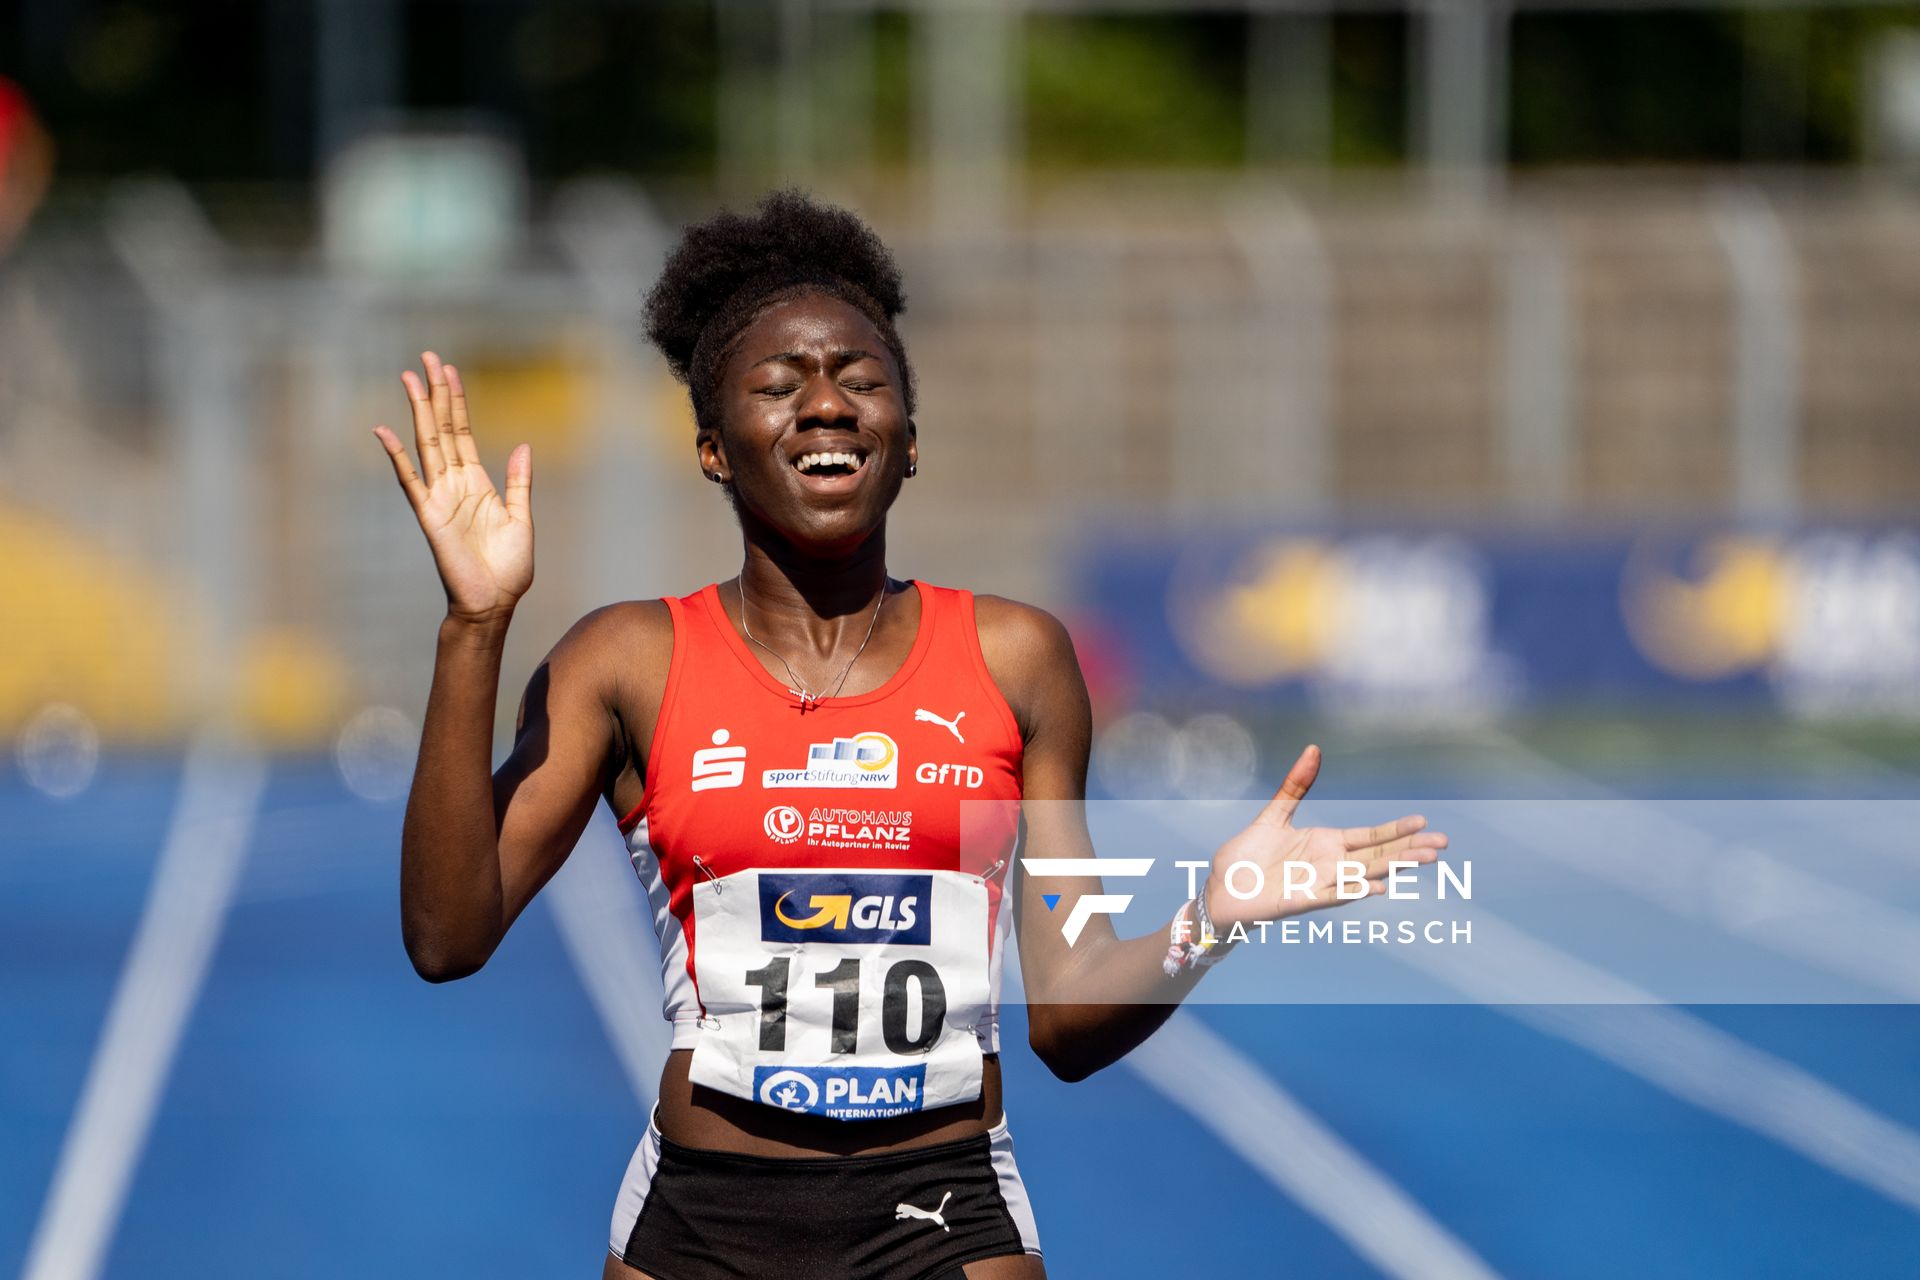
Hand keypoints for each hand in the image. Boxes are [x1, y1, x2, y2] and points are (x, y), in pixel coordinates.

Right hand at [373, 352, 532, 625]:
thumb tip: (522, 445)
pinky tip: (384, 431)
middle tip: (428, 358)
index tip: (450, 371)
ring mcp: (439, 497)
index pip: (462, 432)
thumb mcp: (521, 518)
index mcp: (477, 484)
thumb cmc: (508, 569)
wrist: (493, 603)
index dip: (456, 401)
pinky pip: (410, 480)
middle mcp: (454, 484)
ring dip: (418, 411)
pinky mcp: (429, 514)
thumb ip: (518, 482)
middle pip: (441, 428)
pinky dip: (397, 456)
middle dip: (435, 393)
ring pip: (426, 444)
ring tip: (409, 377)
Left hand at [1205, 745, 1446, 927]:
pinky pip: (1331, 896)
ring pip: (1364, 876)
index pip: (1371, 836)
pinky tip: (1377, 887)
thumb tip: (1314, 747)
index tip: (1424, 820)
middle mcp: (1330, 866)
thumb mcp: (1275, 813)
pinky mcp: (1300, 902)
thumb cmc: (1247, 856)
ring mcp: (1318, 885)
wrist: (1221, 888)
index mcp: (1327, 844)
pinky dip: (1353, 891)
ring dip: (1392, 868)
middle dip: (1409, 849)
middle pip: (1378, 856)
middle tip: (1443, 843)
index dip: (1396, 829)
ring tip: (1422, 860)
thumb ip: (1296, 785)